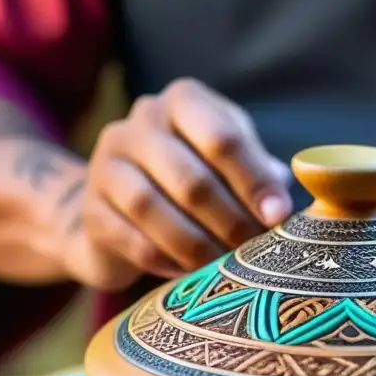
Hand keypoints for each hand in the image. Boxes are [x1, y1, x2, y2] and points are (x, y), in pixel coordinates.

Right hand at [69, 78, 292, 290]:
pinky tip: (189, 273)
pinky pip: (132, 240)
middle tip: (253, 250)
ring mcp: (106, 163)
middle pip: (191, 177)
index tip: (278, 216)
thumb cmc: (191, 184)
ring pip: (153, 208)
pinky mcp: (91, 210)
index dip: (254, 180)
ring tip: (223, 265)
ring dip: (197, 244)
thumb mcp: (227, 167)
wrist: (117, 211)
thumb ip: (257, 174)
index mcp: (183, 102)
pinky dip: (166, 261)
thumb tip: (284, 198)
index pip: (223, 136)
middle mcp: (140, 122)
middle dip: (230, 220)